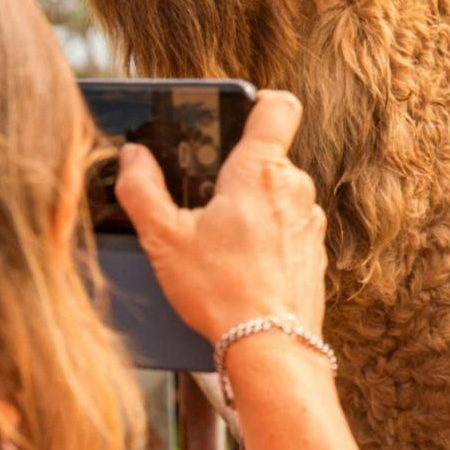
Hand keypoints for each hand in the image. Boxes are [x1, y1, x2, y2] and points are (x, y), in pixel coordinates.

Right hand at [115, 91, 326, 344]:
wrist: (269, 346)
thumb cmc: (219, 291)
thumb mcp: (164, 238)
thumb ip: (142, 189)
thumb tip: (133, 156)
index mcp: (259, 170)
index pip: (278, 106)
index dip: (256, 103)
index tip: (233, 117)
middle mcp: (294, 188)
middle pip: (268, 156)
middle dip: (237, 173)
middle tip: (205, 205)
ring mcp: (311, 220)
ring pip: (279, 194)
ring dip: (253, 208)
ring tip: (221, 242)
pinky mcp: (315, 250)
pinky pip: (289, 227)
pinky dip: (268, 237)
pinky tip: (243, 264)